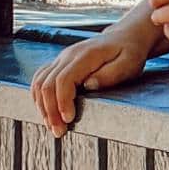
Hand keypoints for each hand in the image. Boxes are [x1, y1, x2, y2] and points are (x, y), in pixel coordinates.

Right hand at [30, 32, 149, 137]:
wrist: (124, 37)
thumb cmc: (129, 52)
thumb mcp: (129, 63)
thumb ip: (110, 74)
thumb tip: (89, 85)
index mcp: (85, 55)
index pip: (63, 80)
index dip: (62, 102)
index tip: (69, 119)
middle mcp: (68, 55)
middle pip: (47, 84)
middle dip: (50, 111)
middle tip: (59, 132)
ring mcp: (61, 58)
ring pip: (39, 82)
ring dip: (42, 106)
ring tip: (52, 125)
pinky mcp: (59, 63)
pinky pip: (40, 79)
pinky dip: (39, 97)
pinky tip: (47, 111)